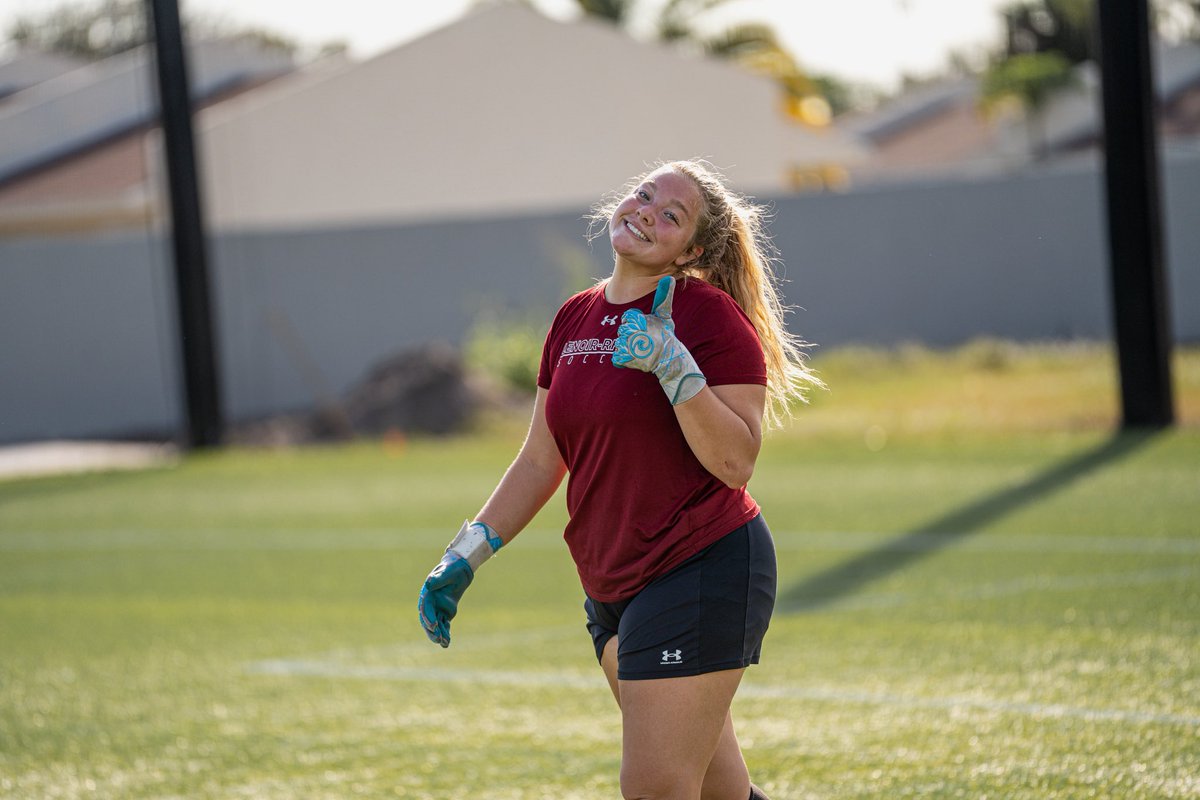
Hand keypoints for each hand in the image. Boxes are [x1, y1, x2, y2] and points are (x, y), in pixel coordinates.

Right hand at [417, 553, 472, 646]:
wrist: (458, 569)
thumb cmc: (451, 569)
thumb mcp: (446, 572)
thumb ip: (437, 579)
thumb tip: (428, 584)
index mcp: (427, 594)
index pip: (425, 608)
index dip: (428, 617)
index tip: (434, 625)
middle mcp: (430, 604)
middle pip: (428, 620)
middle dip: (432, 630)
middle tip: (438, 639)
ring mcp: (437, 609)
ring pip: (436, 625)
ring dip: (439, 634)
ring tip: (444, 644)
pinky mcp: (445, 613)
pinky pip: (444, 625)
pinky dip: (445, 633)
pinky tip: (446, 643)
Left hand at [612, 276, 705, 404]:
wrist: (669, 359)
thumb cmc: (666, 336)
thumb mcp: (665, 316)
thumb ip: (663, 297)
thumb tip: (668, 277)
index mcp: (638, 319)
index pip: (627, 318)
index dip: (635, 324)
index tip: (645, 330)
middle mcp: (632, 331)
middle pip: (622, 331)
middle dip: (631, 336)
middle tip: (644, 341)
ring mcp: (627, 345)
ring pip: (619, 344)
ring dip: (628, 348)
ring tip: (641, 349)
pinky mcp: (625, 359)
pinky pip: (617, 358)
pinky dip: (624, 360)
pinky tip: (636, 359)